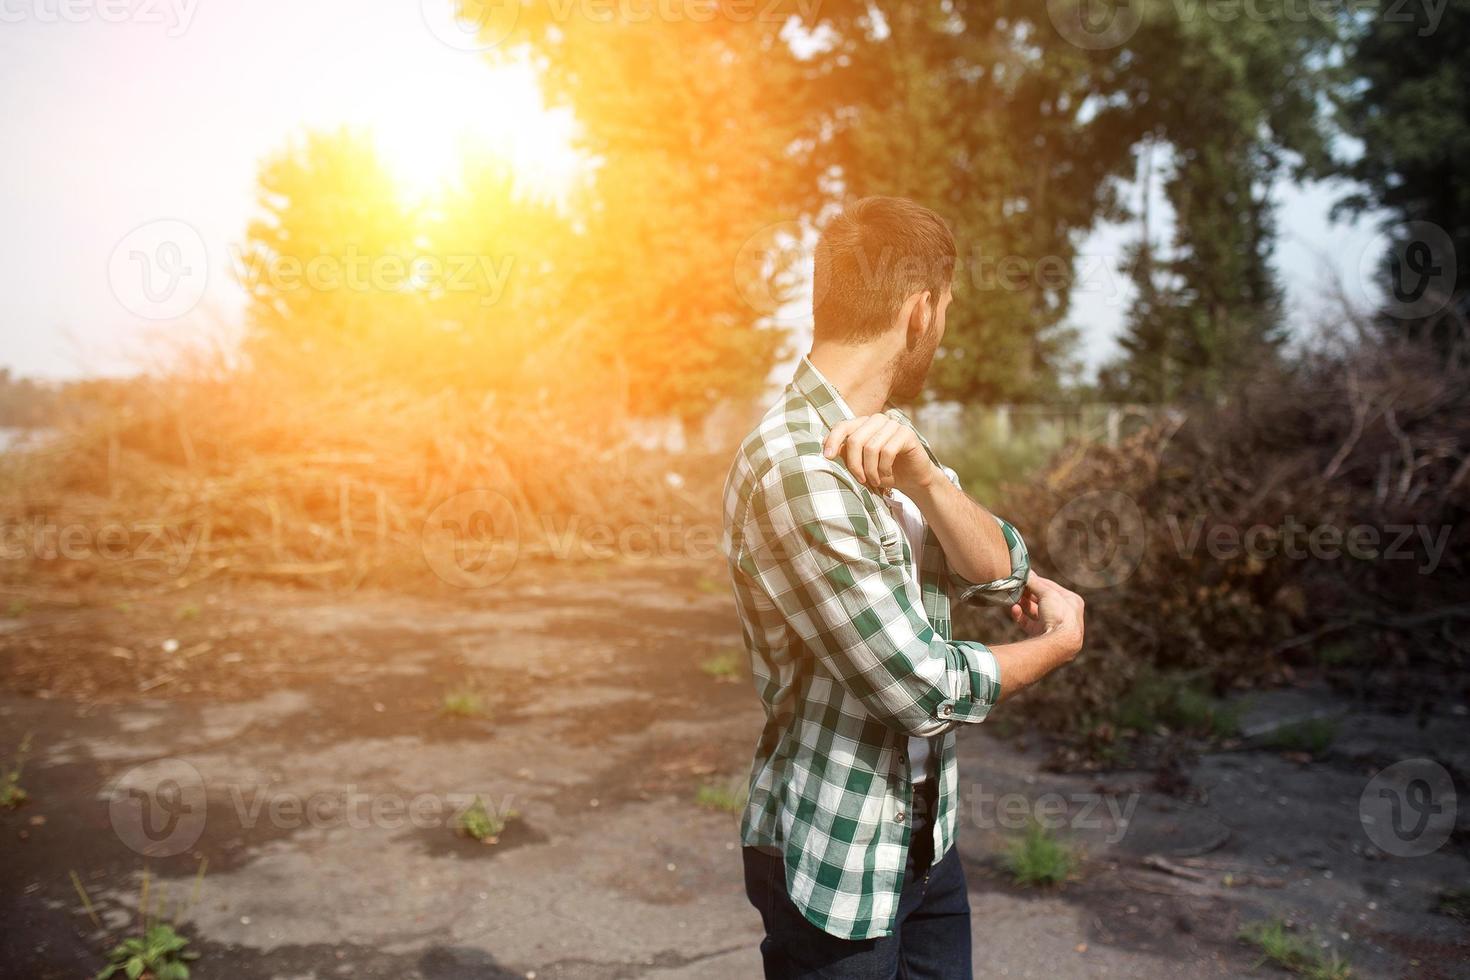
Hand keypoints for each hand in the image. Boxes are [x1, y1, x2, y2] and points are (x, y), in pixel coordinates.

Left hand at [822, 414, 937, 496]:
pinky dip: (884, 468)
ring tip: (875, 481)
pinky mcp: (906, 433)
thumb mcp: (861, 465)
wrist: (912, 479)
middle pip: (855, 439)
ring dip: (870, 470)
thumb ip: (847, 455)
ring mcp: (893, 424)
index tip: (827, 457)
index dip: (833, 440)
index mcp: (863, 424)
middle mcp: (877, 420)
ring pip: (871, 447)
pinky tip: (887, 474)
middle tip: (860, 480)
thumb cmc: (883, 471)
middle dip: (855, 464)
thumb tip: (831, 451)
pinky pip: (888, 451)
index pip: (843, 426)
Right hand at [1009, 573, 1084, 657]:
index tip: (1025, 576)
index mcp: (1072, 601)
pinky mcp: (1042, 635)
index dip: (1037, 581)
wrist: (1059, 643)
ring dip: (1023, 603)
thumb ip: (1035, 583)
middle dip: (1028, 593)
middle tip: (1016, 586)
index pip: (1052, 587)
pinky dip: (1021, 616)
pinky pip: (1029, 623)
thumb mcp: (1048, 593)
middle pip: (1042, 599)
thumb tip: (1026, 573)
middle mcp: (1064, 614)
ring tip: (1012, 596)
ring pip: (1035, 611)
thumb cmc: (1059, 615)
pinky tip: (1014, 609)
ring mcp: (1053, 625)